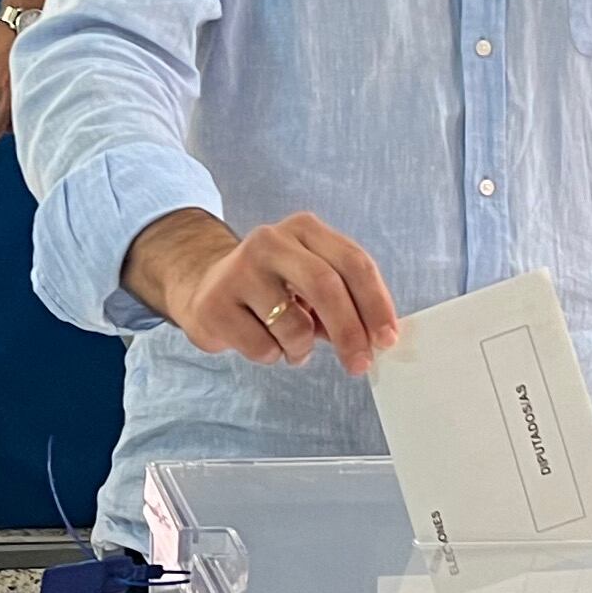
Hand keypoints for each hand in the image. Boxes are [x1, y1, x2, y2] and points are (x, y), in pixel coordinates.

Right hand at [130, 209, 402, 374]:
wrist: (204, 287)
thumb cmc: (272, 289)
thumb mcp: (310, 282)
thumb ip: (346, 303)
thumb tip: (378, 339)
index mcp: (305, 229)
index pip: (354, 263)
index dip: (376, 304)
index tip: (387, 339)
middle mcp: (271, 241)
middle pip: (326, 287)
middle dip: (350, 332)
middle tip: (360, 364)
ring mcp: (239, 269)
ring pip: (294, 326)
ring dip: (302, 349)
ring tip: (290, 343)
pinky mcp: (215, 303)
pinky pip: (263, 347)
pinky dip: (272, 355)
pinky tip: (260, 339)